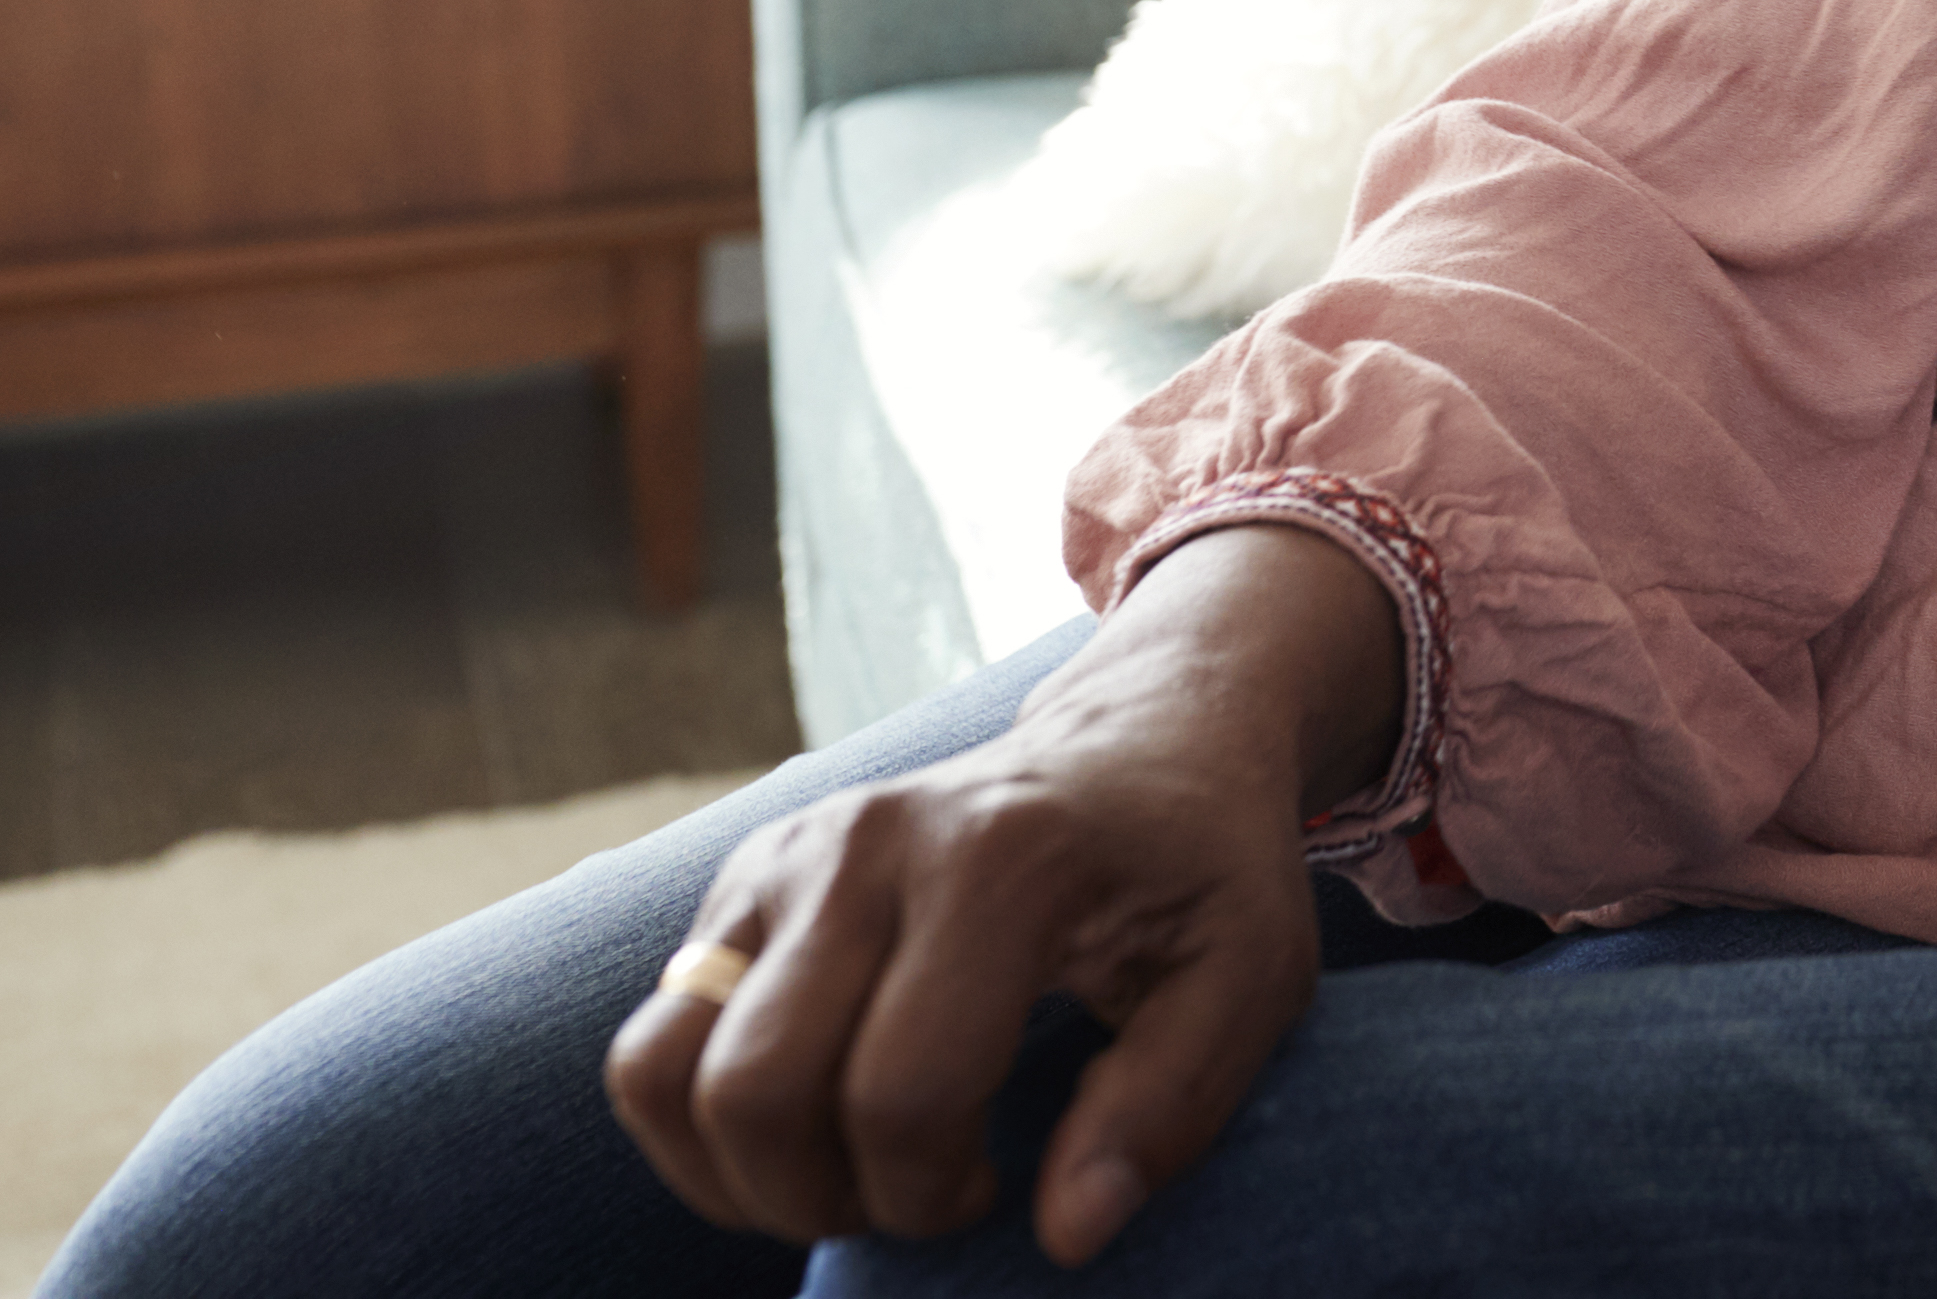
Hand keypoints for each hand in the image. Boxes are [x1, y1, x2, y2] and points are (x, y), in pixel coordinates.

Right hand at [605, 526, 1402, 1261]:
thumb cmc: (1203, 869)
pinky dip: (695, 1130)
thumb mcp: (1251, 976)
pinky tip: (800, 1137)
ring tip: (851, 1173)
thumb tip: (1067, 1234)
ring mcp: (788, 853)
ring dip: (739, 1176)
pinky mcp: (743, 879)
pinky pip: (648, 1044)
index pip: (902, 1092)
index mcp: (1000, 860)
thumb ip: (1168, 1105)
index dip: (935, 1194)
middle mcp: (868, 842)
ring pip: (665, 1072)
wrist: (1148, 738)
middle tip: (920, 1195)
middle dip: (826, 1198)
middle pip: (757, 1092)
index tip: (996, 1192)